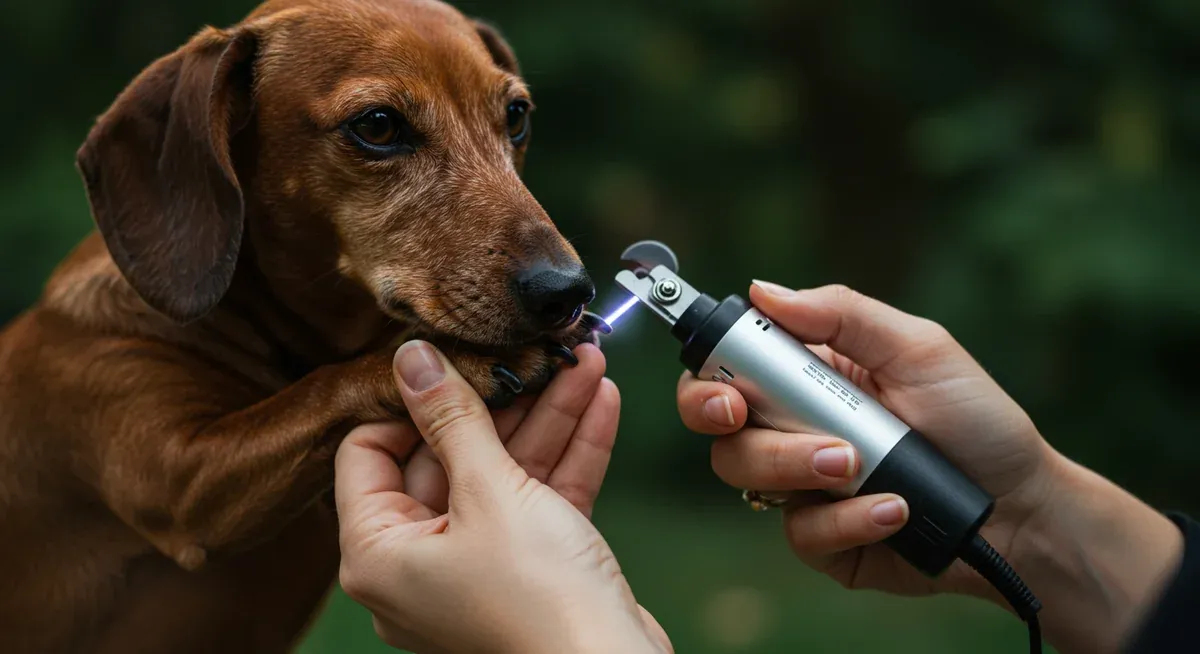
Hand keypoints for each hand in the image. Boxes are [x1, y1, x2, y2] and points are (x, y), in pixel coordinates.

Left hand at [336, 342, 669, 653]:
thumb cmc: (539, 603)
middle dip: (503, 401)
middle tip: (531, 352)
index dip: (408, 402)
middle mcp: (421, 563)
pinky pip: (541, 498)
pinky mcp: (532, 568)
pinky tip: (601, 402)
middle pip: (449, 456)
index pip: (369, 453)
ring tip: (581, 362)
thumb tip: (411, 359)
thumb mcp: (490, 492)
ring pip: (505, 472)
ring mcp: (479, 566)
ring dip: (549, 416)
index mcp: (379, 554)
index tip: (451, 358)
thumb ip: (452, 419)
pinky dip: (570, 453)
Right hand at [677, 282, 1181, 652]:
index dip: (706, 381)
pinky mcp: (825, 540)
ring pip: (749, 480)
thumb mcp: (918, 349)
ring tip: (857, 465)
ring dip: (795, 466)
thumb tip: (764, 291)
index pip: (727, 370)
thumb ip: (844, 315)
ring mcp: (804, 487)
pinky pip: (802, 533)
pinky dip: (847, 520)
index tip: (725, 393)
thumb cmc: (976, 420)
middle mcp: (793, 429)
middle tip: (749, 422)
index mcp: (805, 376)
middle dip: (731, 427)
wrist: (1020, 508)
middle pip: (721, 430)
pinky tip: (893, 510)